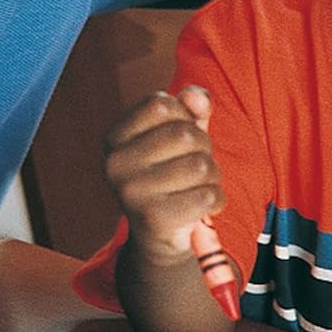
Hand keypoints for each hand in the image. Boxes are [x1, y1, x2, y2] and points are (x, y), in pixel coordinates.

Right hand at [104, 86, 224, 263]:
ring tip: (199, 186)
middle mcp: (115, 164)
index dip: (184, 115)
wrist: (161, 234)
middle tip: (195, 166)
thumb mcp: (179, 134)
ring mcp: (131, 193)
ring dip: (213, 176)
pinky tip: (203, 206)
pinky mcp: (153, 219)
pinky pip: (208, 196)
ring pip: (201, 166)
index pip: (160, 104)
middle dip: (204, 148)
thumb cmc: (171, 173)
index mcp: (115, 138)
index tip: (181, 137)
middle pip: (185, 135)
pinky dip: (217, 200)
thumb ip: (191, 109)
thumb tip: (199, 97)